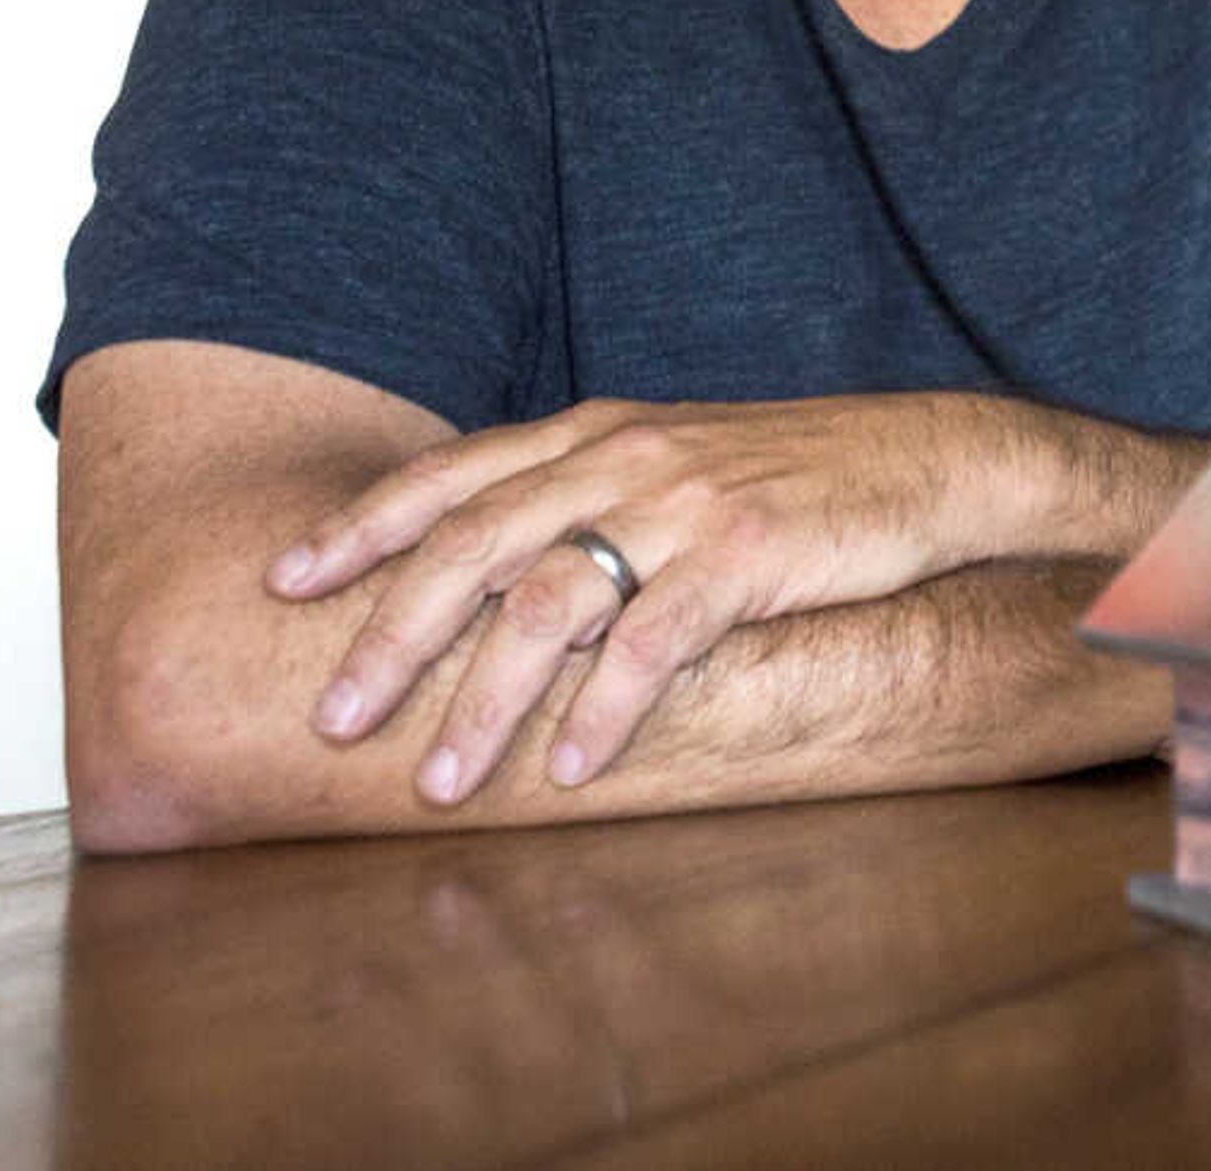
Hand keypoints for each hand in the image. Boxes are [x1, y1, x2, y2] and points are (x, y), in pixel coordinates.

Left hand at [268, 395, 982, 804]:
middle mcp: (625, 456)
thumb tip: (484, 559)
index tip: (283, 580)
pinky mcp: (749, 553)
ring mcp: (686, 503)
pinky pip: (654, 639)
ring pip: (549, 600)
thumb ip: (583, 491)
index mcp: (598, 430)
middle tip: (330, 717)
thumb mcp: (673, 458)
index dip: (362, 525)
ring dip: (482, 699)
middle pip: (474, 544)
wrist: (926, 457)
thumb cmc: (794, 472)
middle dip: (391, 635)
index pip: (453, 472)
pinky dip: (604, 708)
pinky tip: (574, 767)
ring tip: (440, 780)